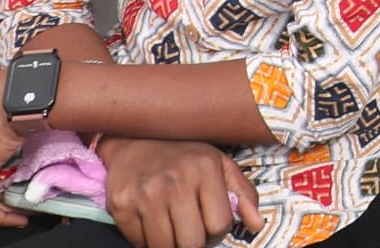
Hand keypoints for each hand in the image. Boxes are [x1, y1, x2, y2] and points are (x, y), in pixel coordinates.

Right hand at [98, 136, 257, 247]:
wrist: (133, 141)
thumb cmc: (183, 156)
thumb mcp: (219, 164)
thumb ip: (243, 193)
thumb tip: (258, 224)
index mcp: (205, 168)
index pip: (220, 225)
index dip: (217, 232)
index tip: (210, 225)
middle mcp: (176, 180)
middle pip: (192, 243)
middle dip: (194, 242)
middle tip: (190, 230)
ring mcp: (146, 193)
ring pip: (165, 247)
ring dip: (171, 244)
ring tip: (172, 227)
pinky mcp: (121, 204)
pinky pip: (139, 243)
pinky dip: (147, 241)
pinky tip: (151, 222)